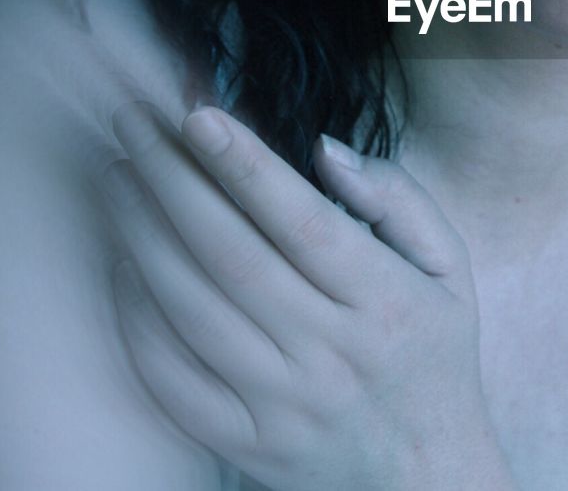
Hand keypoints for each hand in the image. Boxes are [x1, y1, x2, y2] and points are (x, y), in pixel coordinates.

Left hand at [101, 101, 516, 490]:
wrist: (425, 475)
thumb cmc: (432, 353)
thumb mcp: (449, 268)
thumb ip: (399, 199)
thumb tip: (324, 152)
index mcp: (384, 302)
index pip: (303, 223)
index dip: (245, 165)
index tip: (197, 113)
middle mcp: (330, 354)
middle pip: (232, 256)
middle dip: (173, 180)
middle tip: (133, 124)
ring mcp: (282, 405)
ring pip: (192, 310)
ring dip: (143, 235)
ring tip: (118, 176)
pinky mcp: (243, 444)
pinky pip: (170, 378)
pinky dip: (136, 317)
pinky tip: (123, 263)